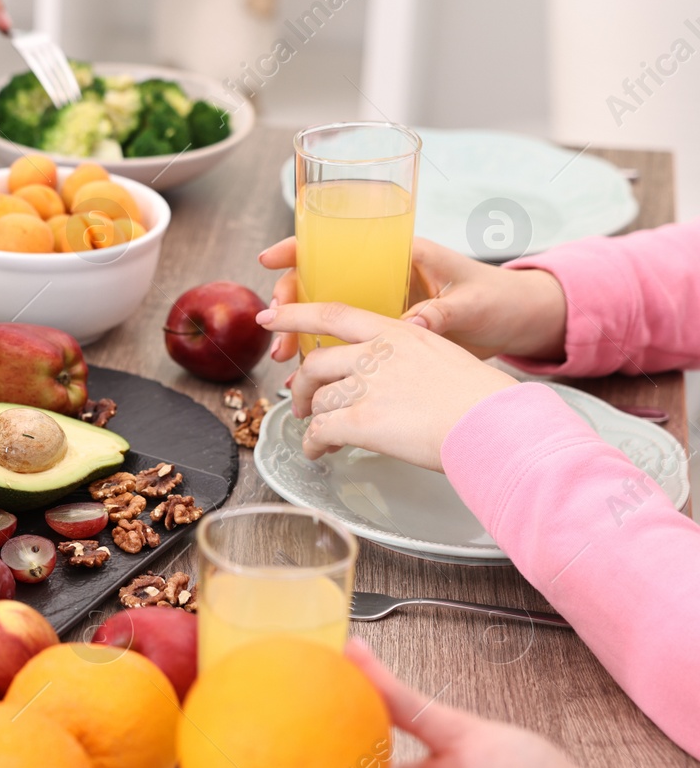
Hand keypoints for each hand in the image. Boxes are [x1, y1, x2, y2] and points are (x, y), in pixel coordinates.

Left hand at [255, 303, 516, 470]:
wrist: (497, 425)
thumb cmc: (482, 400)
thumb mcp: (442, 358)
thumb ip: (406, 360)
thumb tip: (392, 379)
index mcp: (398, 332)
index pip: (333, 313)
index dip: (295, 315)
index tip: (270, 316)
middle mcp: (378, 353)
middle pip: (316, 363)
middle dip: (302, 385)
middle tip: (303, 402)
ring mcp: (369, 386)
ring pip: (319, 400)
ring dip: (312, 420)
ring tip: (320, 435)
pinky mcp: (363, 420)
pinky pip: (321, 432)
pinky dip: (313, 445)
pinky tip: (319, 453)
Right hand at [260, 237, 568, 362]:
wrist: (521, 325)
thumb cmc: (502, 300)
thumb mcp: (474, 302)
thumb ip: (442, 311)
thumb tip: (412, 322)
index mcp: (402, 254)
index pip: (338, 241)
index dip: (299, 248)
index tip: (270, 259)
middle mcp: (385, 277)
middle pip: (321, 280)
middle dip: (290, 303)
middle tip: (276, 330)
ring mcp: (383, 305)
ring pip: (327, 316)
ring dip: (300, 335)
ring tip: (286, 361)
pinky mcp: (388, 334)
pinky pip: (345, 342)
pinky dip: (323, 357)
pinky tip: (308, 376)